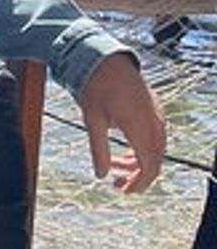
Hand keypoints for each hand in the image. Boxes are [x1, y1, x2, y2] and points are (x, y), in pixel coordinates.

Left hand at [79, 53, 165, 193]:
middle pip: (156, 161)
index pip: (149, 167)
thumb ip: (98, 149)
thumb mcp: (92, 120)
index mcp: (141, 128)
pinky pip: (155, 137)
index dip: (139, 184)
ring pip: (156, 149)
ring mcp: (157, 116)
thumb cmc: (96, 87)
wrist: (105, 58)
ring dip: (139, 162)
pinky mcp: (154, 110)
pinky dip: (143, 149)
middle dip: (137, 176)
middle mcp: (154, 123)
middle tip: (116, 182)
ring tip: (115, 165)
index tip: (122, 190)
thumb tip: (100, 175)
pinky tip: (125, 151)